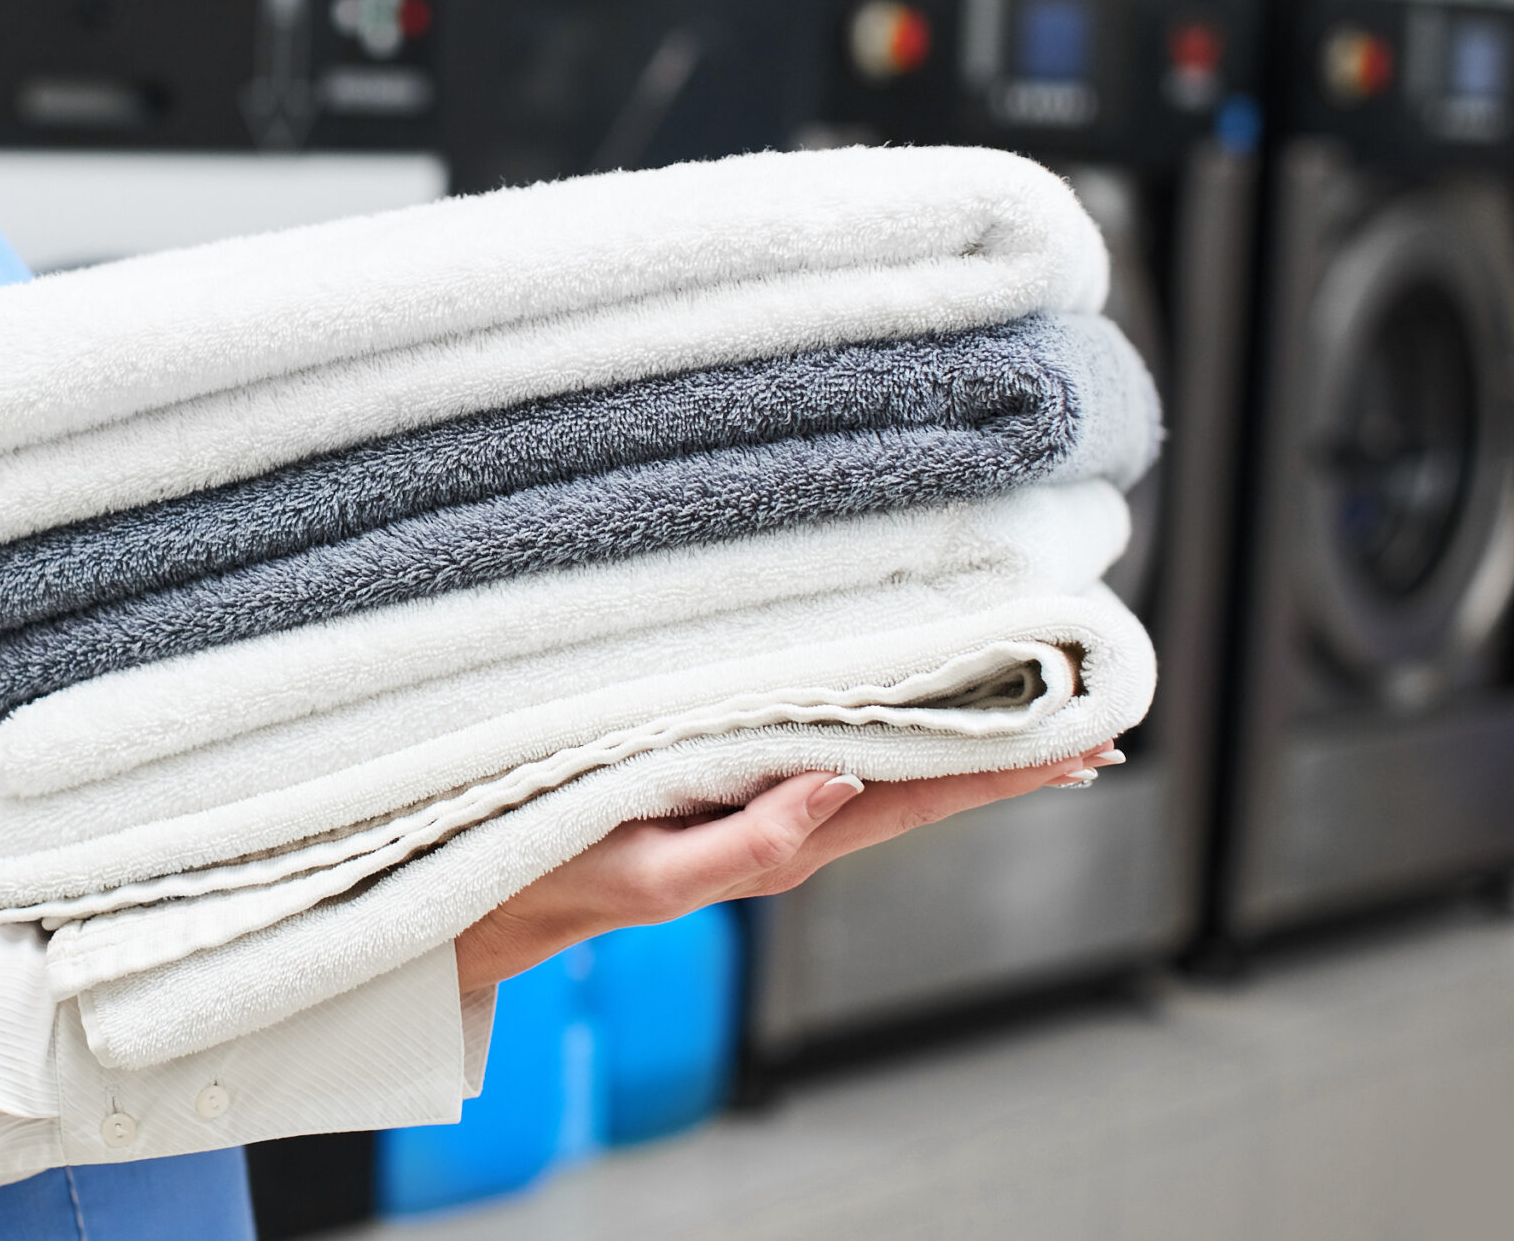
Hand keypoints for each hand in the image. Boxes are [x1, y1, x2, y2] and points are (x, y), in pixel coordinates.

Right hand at [452, 742, 1119, 990]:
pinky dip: (889, 728)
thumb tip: (841, 781)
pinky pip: (835, 750)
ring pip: (886, 767)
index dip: (999, 771)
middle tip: (1091, 723)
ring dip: (958, 740)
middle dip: (1006, 757)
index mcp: (787, 840)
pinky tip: (910, 712)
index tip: (1077, 747)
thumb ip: (751, 840)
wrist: (513, 891)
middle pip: (922, 783)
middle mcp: (794, 821)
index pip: (916, 798)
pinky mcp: (737, 781)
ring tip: (1029, 716)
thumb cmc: (575, 874)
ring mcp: (769, 804)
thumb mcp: (656, 870)